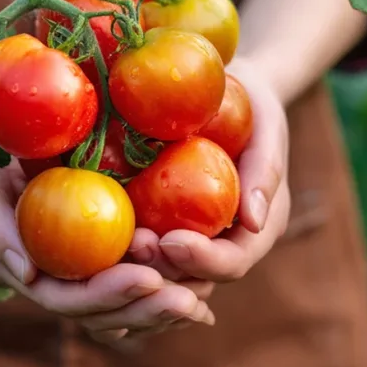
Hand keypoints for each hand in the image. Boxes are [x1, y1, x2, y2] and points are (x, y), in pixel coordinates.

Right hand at [0, 154, 215, 341]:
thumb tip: (28, 273)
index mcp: (29, 272)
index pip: (71, 299)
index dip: (110, 294)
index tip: (147, 278)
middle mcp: (59, 279)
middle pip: (106, 313)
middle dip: (148, 309)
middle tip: (191, 300)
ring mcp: (82, 268)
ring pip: (127, 304)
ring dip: (165, 305)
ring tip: (204, 297)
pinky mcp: (103, 248)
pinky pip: (139, 274)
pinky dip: (170, 281)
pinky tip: (204, 280)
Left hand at [129, 56, 290, 282]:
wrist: (230, 91)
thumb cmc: (254, 104)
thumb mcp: (268, 125)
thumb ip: (265, 169)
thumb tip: (253, 221)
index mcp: (256, 228)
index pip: (233, 261)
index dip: (204, 260)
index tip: (172, 240)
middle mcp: (224, 241)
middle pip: (194, 275)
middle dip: (164, 267)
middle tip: (133, 243)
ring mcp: (191, 233)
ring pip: (165, 268)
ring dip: (139, 262)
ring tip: (116, 239)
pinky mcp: (161, 219)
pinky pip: (144, 237)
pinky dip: (123, 241)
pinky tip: (99, 227)